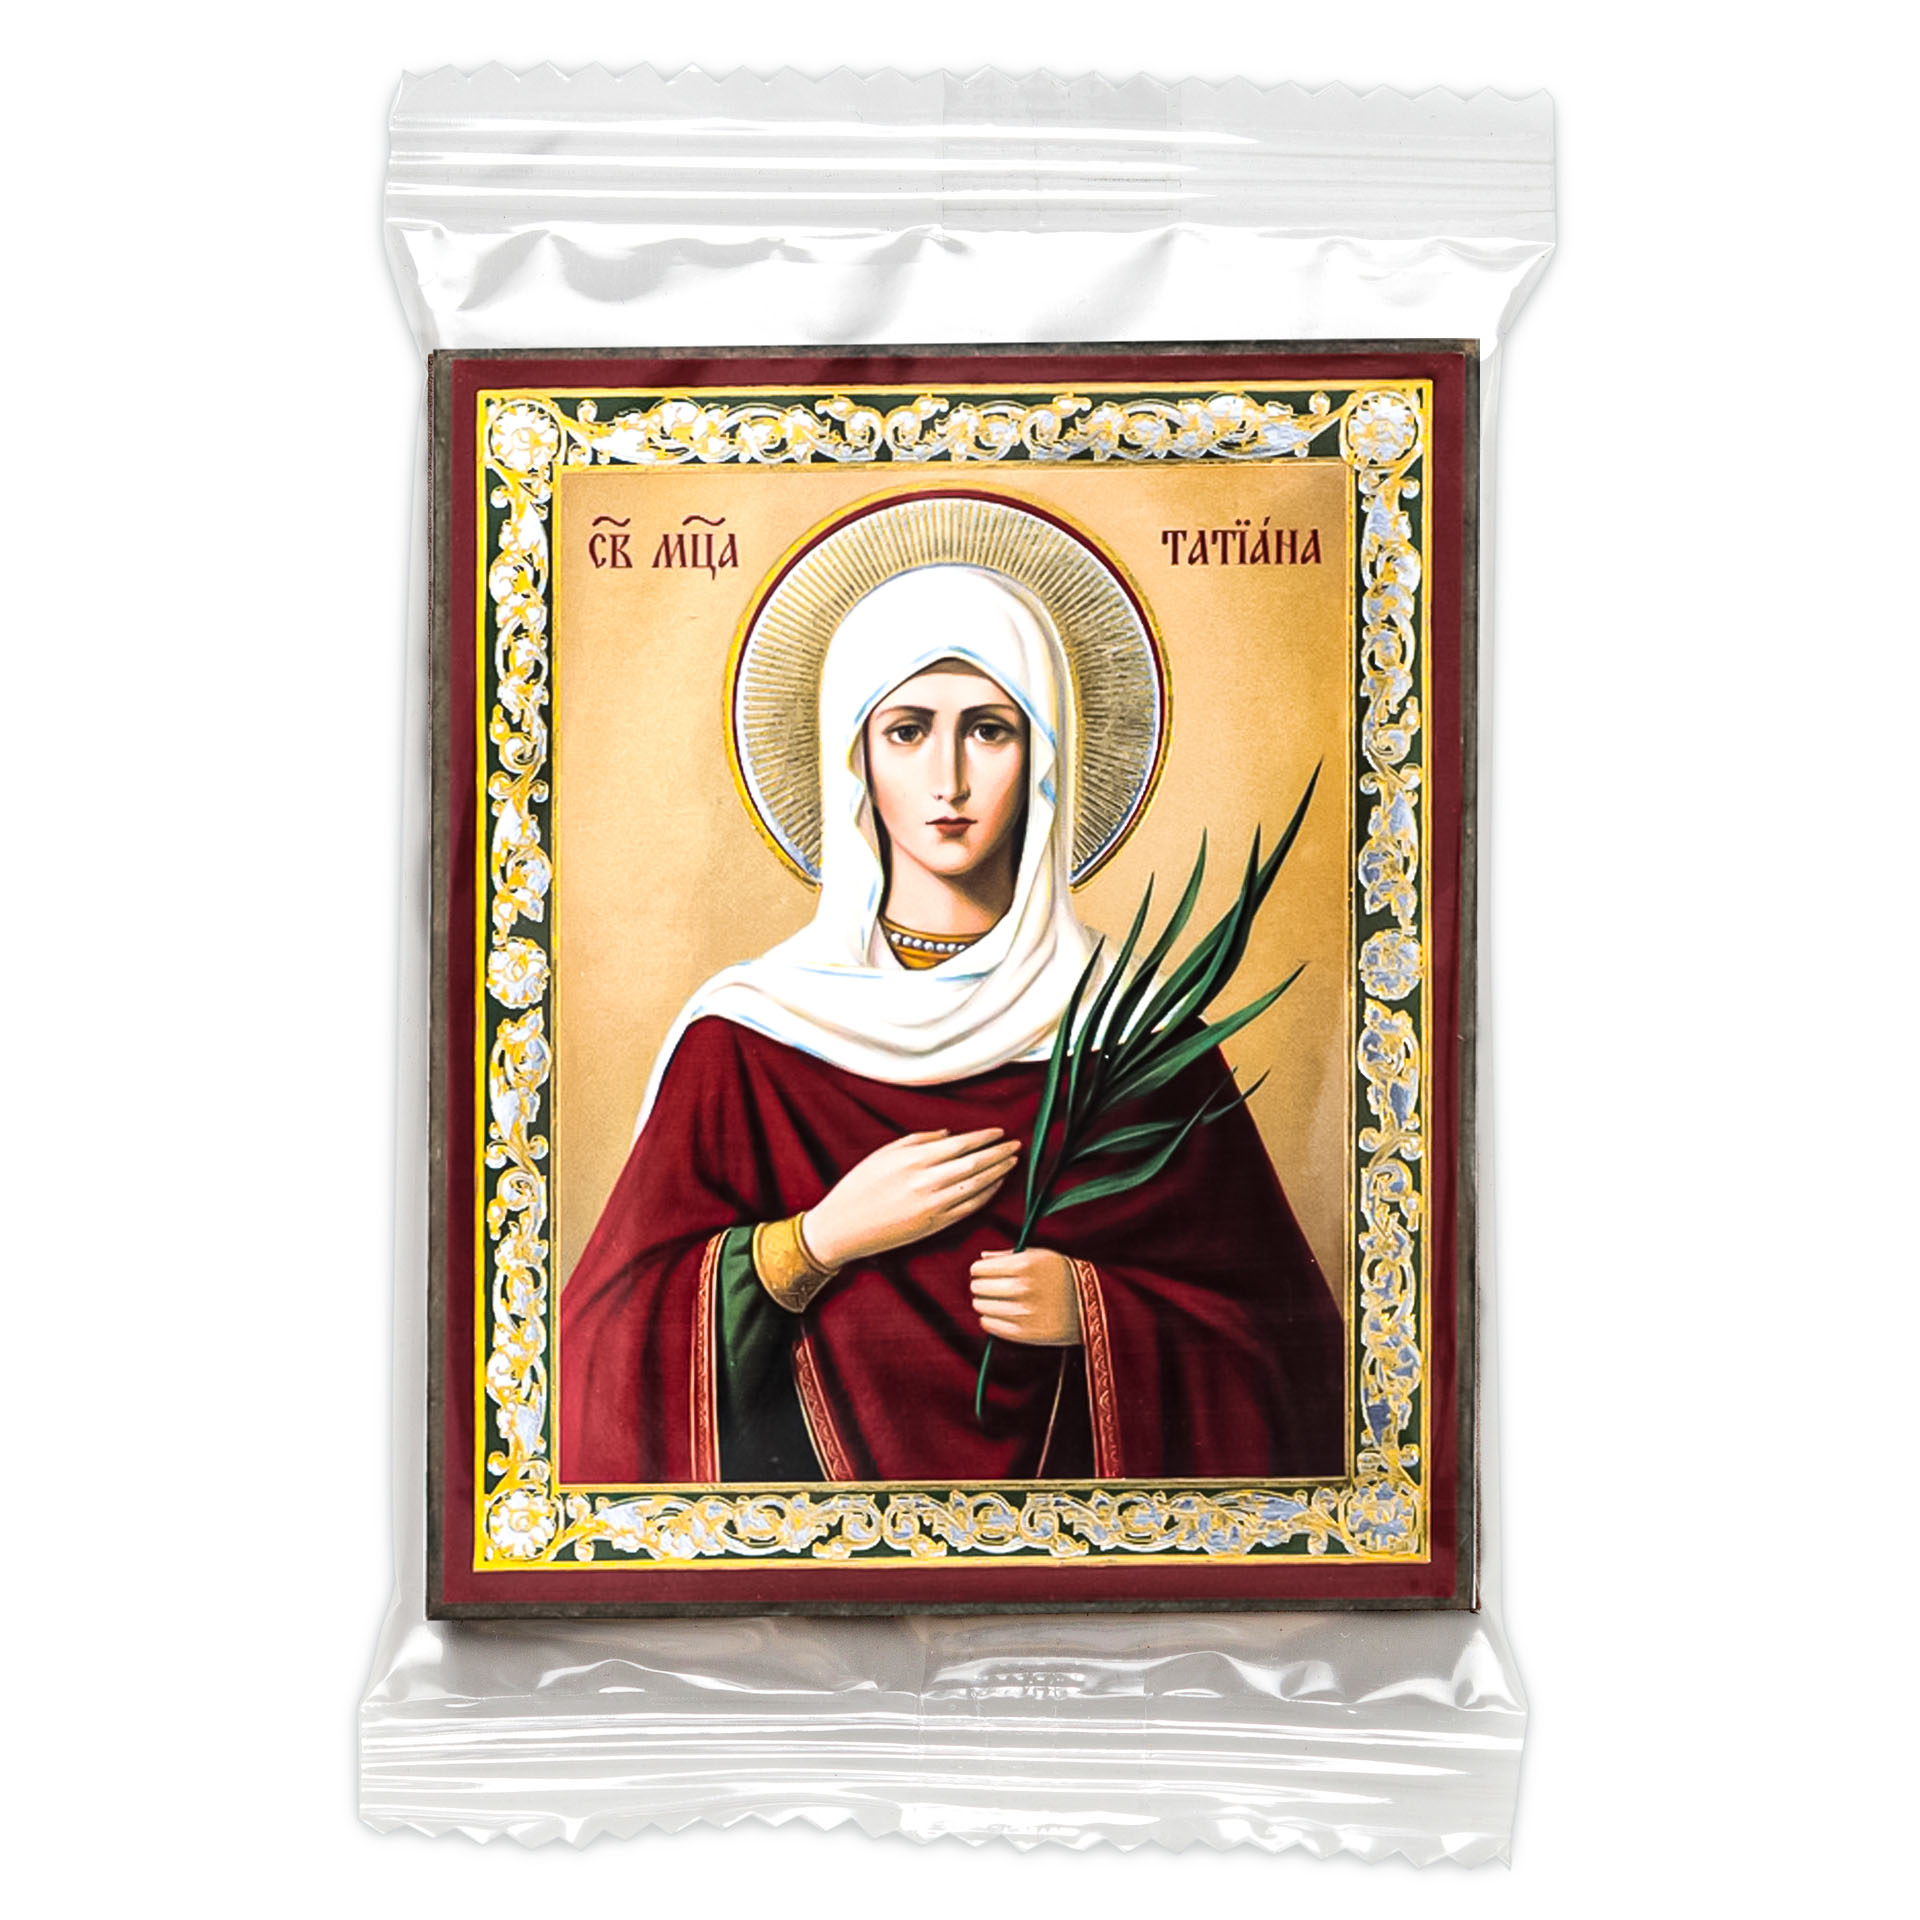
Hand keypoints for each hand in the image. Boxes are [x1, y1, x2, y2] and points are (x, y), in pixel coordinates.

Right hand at [803, 1128, 1019, 1268]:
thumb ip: (918, 1140)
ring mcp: (932, 1205)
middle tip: (1016, 1145)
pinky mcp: (933, 1225)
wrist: (843, 1227)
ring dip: (998, 1173)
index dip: (984, 1138)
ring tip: (1012, 1163)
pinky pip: (968, 1208)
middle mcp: (926, 1181)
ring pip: (976, 1186)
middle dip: (999, 1153)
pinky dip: (986, 1196)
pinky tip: (996, 1186)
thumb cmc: (859, 1186)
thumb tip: (949, 1134)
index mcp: (914, 1159)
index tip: (1000, 1132)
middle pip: (974, 1164)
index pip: (961, 1144)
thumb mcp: (884, 1154)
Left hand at [969, 1247, 1082, 1346]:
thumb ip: (1009, 1255)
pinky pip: (990, 1326)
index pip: (979, 1269)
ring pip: (981, 1307)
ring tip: (999, 1300)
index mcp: (1024, 1265)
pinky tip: (1002, 1314)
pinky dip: (990, 1320)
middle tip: (992, 1287)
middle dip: (982, 1286)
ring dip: (985, 1303)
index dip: (980, 1270)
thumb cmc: (1065, 1276)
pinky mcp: (1025, 1334)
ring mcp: (1023, 1313)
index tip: (986, 1272)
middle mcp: (1022, 1289)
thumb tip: (982, 1258)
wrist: (1095, 1305)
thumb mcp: (1041, 1256)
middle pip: (978, 1288)